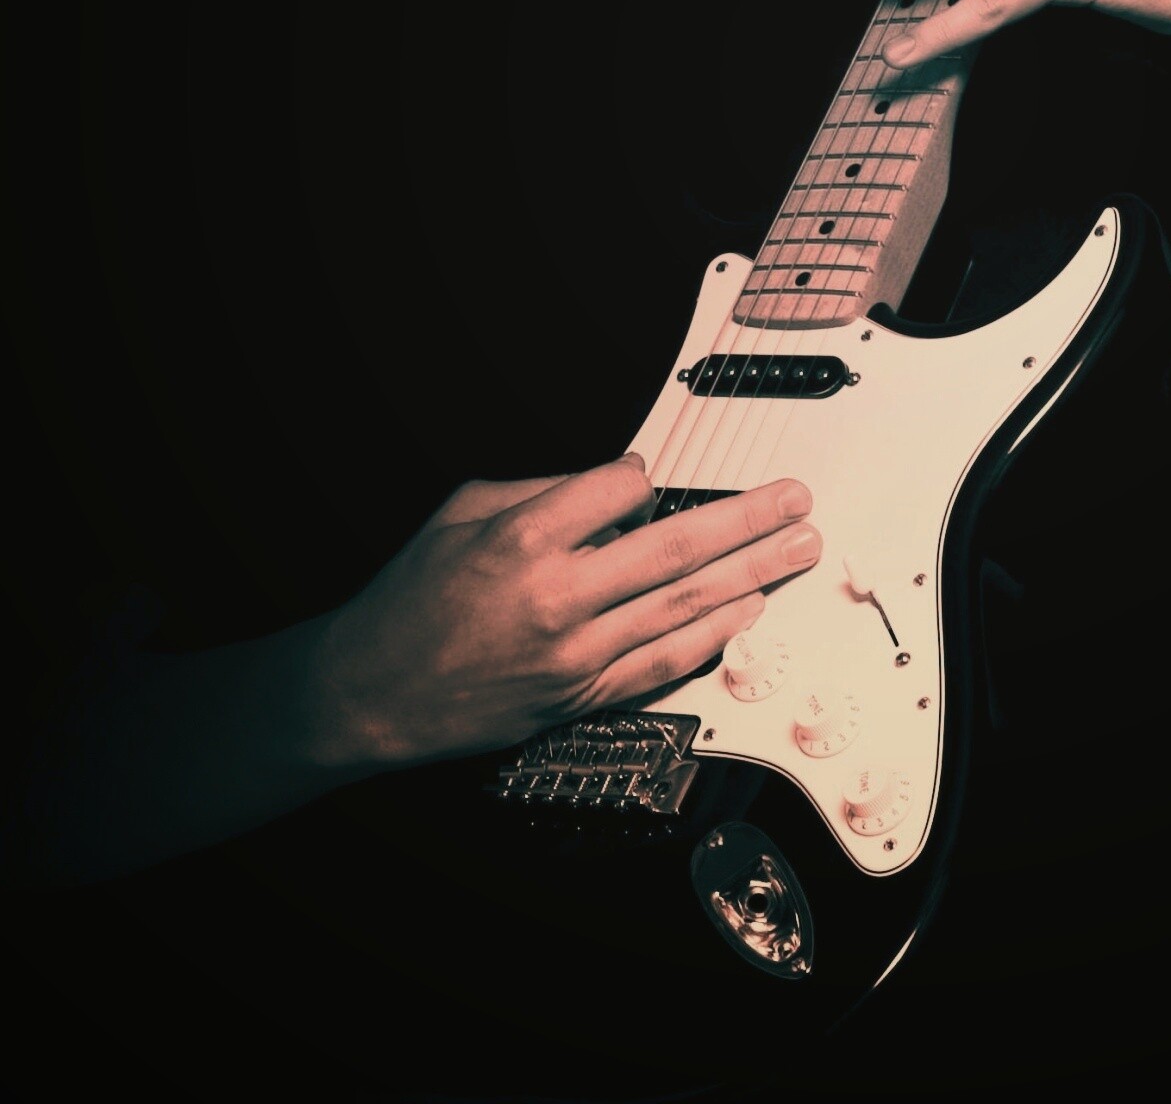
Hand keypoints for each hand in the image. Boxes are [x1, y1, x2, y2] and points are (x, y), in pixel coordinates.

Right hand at [308, 456, 819, 771]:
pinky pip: (664, 662)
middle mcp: (556, 597)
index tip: (651, 474)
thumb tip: (617, 482)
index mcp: (521, 540)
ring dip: (752, 574)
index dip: (644, 476)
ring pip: (683, 607)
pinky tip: (749, 609)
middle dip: (747, 520)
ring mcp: (575, 654)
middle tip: (795, 499)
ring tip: (797, 547)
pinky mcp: (583, 695)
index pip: (618, 489)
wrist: (373, 692)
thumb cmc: (411, 600)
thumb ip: (541, 490)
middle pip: (675, 549)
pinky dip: (713, 634)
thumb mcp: (459, 513)